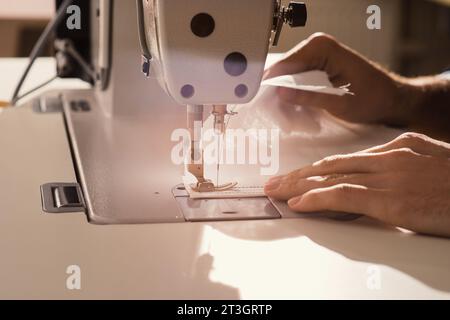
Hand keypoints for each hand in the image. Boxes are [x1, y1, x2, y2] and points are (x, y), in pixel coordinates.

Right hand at [264, 33, 418, 126]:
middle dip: (280, 99)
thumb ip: (309, 96)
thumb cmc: (374, 99)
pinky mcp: (314, 69)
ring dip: (287, 103)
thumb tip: (280, 93)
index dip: (273, 88)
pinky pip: (294, 85)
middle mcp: (314, 47)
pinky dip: (295, 102)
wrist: (391, 100)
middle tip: (285, 123)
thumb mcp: (340, 102)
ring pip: (285, 81)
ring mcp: (313, 58)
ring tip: (295, 123)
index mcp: (321, 47)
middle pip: (281, 74)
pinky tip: (301, 116)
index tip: (270, 111)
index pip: (283, 66)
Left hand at [264, 133, 449, 237]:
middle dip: (299, 174)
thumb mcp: (429, 165)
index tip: (299, 174)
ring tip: (274, 192)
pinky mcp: (390, 199)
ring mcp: (387, 176)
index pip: (346, 159)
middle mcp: (387, 157)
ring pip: (330, 177)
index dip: (318, 168)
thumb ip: (401, 167)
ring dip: (298, 185)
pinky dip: (317, 198)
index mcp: (396, 148)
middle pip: (331, 164)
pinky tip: (298, 203)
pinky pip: (343, 195)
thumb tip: (378, 179)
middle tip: (274, 180)